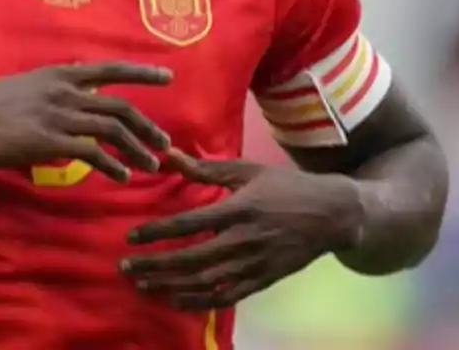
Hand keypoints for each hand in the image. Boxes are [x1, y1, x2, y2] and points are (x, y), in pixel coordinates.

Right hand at [0, 63, 173, 181]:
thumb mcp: (22, 89)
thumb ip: (51, 94)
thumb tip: (74, 105)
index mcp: (56, 73)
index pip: (109, 69)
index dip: (141, 73)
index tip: (168, 75)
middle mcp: (61, 90)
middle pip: (119, 106)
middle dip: (147, 126)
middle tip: (165, 143)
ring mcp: (55, 115)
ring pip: (111, 130)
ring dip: (137, 149)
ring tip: (150, 165)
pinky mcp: (47, 142)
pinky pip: (92, 153)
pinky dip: (112, 165)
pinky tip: (122, 175)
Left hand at [121, 149, 363, 309]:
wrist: (332, 215)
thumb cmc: (286, 187)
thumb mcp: (248, 171)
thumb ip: (207, 168)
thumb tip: (169, 155)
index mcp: (241, 209)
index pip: (190, 224)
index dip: (158, 232)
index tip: (131, 237)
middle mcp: (246, 240)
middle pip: (192, 259)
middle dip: (156, 266)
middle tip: (126, 268)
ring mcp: (255, 264)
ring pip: (206, 283)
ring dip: (171, 287)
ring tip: (143, 286)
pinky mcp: (263, 281)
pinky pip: (226, 297)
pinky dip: (198, 302)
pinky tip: (175, 300)